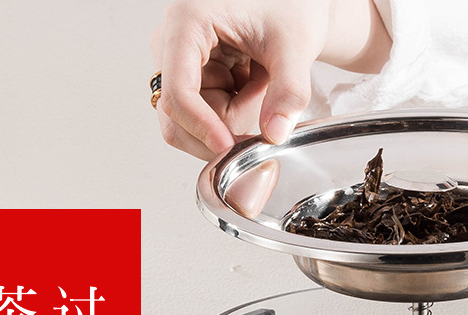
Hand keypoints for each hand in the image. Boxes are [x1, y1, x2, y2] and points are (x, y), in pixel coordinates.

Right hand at [151, 0, 390, 159]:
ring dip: (231, 119)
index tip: (229, 147)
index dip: (201, 127)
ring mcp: (178, 63)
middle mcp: (172, 43)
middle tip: (260, 101)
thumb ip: (289, 91)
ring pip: (192, 123)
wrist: (292, 5)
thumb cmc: (287, 6)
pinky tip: (248, 86)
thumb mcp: (295, 46)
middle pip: (178, 115)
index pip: (178, 92)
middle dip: (221, 125)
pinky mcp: (190, 79)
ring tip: (257, 83)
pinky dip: (233, 114)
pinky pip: (205, 118)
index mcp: (188, 22)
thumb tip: (275, 134)